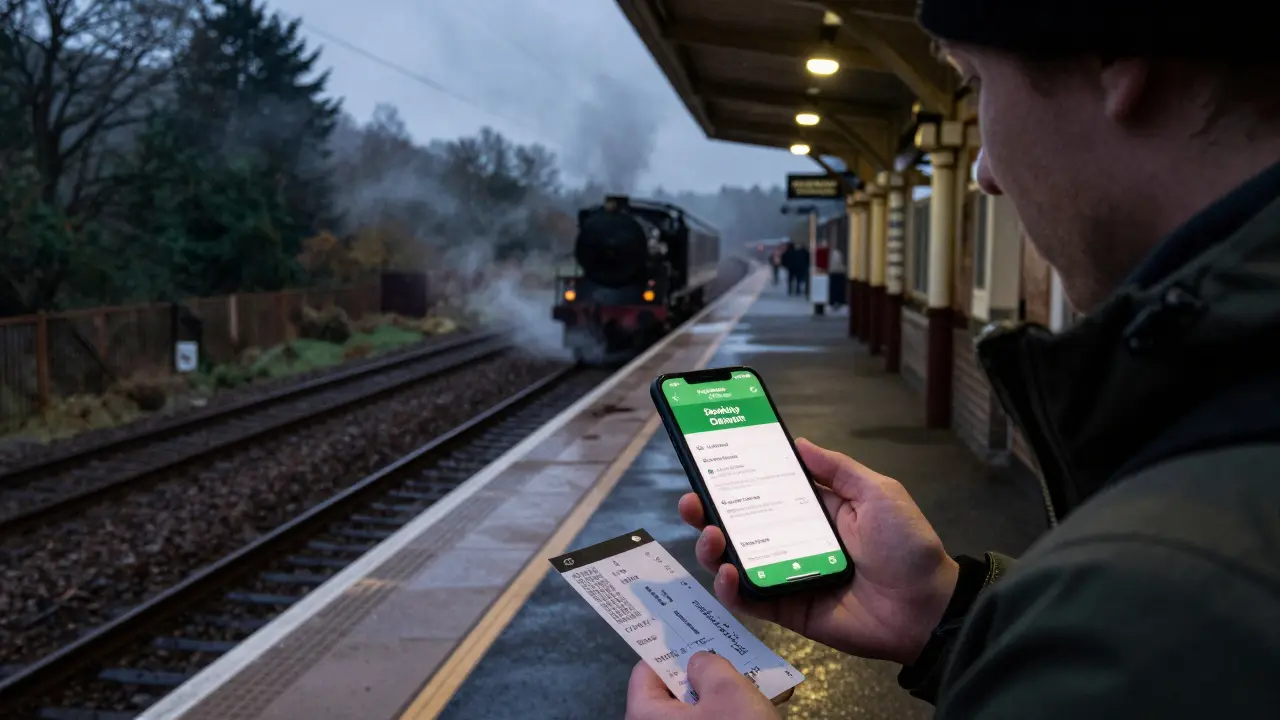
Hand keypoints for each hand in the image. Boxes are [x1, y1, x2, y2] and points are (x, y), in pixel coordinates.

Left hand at [625, 652, 779, 719]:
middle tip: (727, 658)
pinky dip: (724, 718)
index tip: (695, 638)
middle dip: (701, 675)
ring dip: (718, 698)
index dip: (671, 652)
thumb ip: (709, 665)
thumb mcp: (729, 690)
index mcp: (644, 716)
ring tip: (748, 683)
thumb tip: (698, 661)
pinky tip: (752, 712)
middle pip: (670, 694)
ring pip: (692, 714)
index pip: (646, 671)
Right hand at [680, 438, 958, 665]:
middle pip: (737, 525)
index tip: (708, 463)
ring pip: (734, 561)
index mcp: (813, 511)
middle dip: (707, 513)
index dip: (734, 479)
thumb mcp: (878, 492)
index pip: (763, 491)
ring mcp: (786, 576)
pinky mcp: (787, 609)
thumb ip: (837, 469)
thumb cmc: (908, 546)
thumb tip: (798, 441)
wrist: (928, 607)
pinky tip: (727, 574)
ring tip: (710, 535)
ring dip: (712, 548)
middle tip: (691, 501)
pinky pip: (749, 600)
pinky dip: (730, 589)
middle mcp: (792, 541)